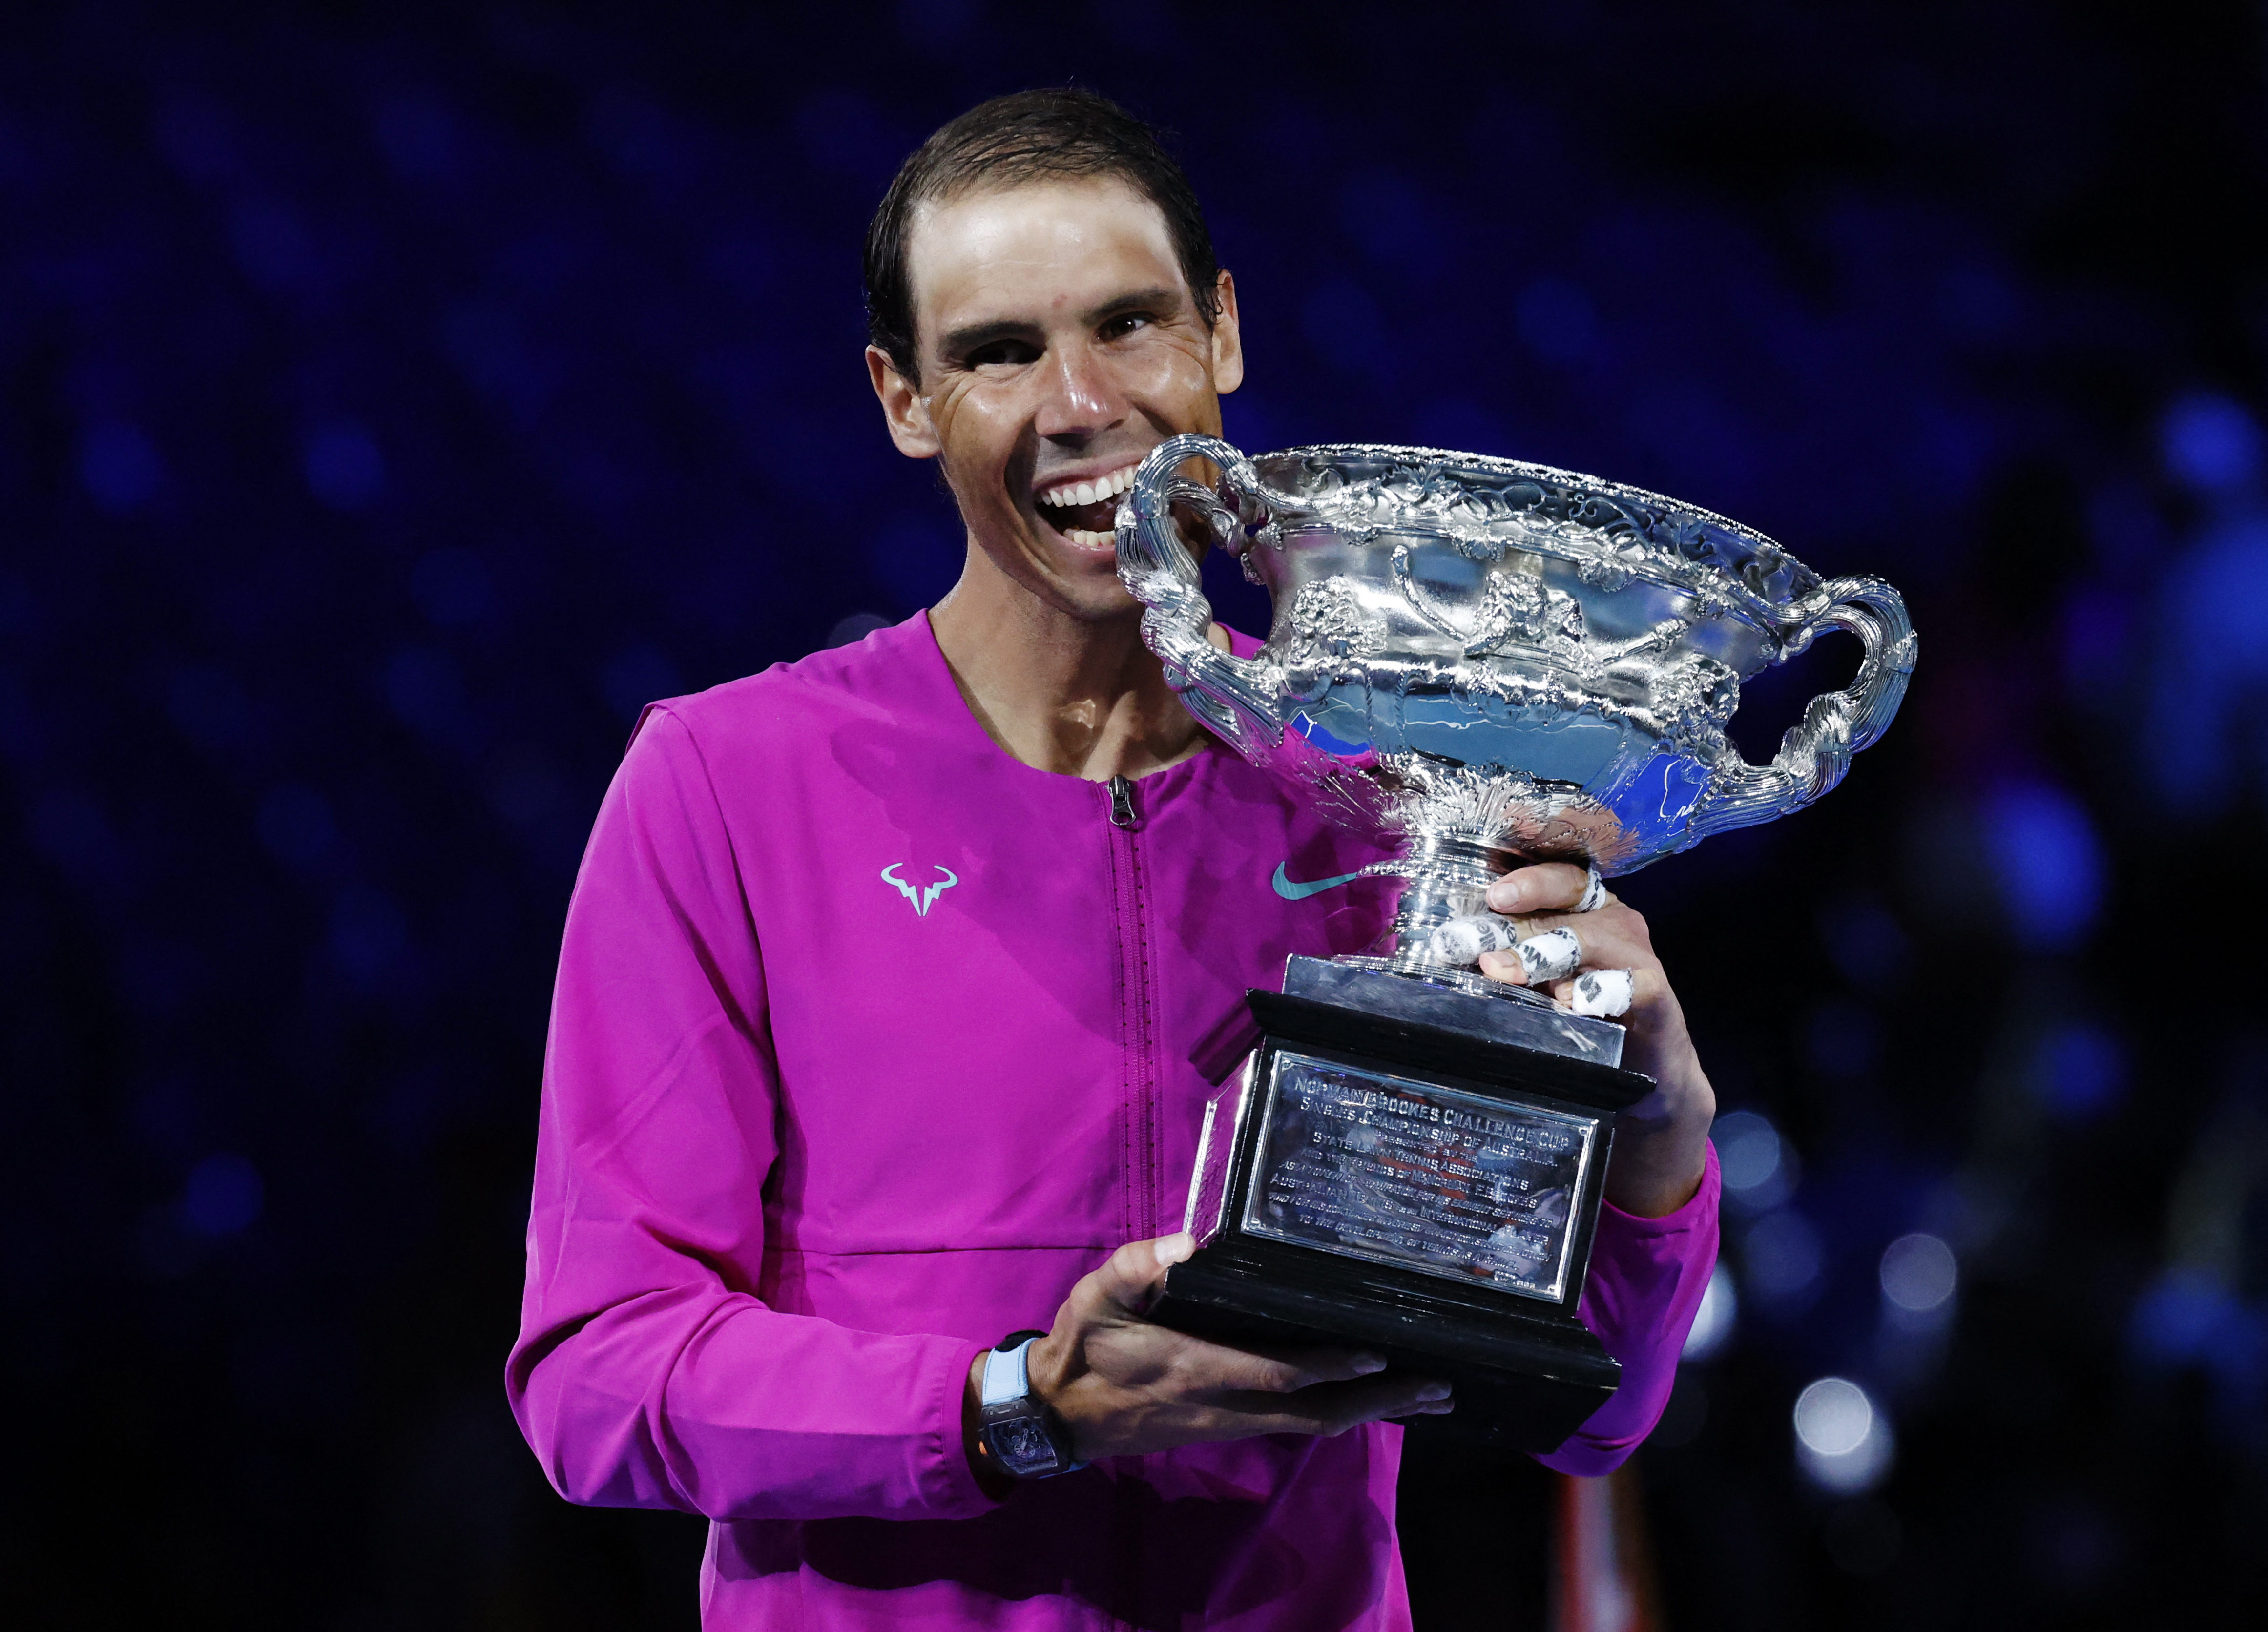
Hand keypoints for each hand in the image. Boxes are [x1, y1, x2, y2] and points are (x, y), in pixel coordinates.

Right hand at [968, 1234, 1451, 1479]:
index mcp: (1195, 1368)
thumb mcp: (1095, 1296)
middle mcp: (1223, 1404)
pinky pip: (1298, 1426)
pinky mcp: (1229, 1426)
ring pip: (1313, 1426)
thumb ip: (1136, 1268)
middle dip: (1379, 1402)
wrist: (1061, 1415)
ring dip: (1371, 1412)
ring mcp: (1229, 1422)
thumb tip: (1188, 1243)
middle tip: (1438, 1386)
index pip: (1275, 1375)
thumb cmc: (1083, 1346)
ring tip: (1427, 1397)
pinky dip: (1341, 1414)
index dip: (1328, 1367)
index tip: (1377, 1353)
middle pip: (1316, 1414)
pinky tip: (1371, 1402)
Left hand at [1475, 862, 1714, 1216]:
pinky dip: (1593, 990)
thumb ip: (1506, 957)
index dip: (1523, 880)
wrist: (1645, 1070)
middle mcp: (1612, 917)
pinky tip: (1568, 1002)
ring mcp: (1636, 953)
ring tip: (1502, 971)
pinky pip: (1624, 984)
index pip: (1554, 874)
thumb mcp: (1539, 979)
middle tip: (1471, 945)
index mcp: (1582, 905)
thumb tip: (1447, 950)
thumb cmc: (1580, 1015)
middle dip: (1513, 923)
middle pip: (1562, 904)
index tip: (1489, 895)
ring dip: (1541, 953)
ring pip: (1587, 938)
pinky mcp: (1655, 992)